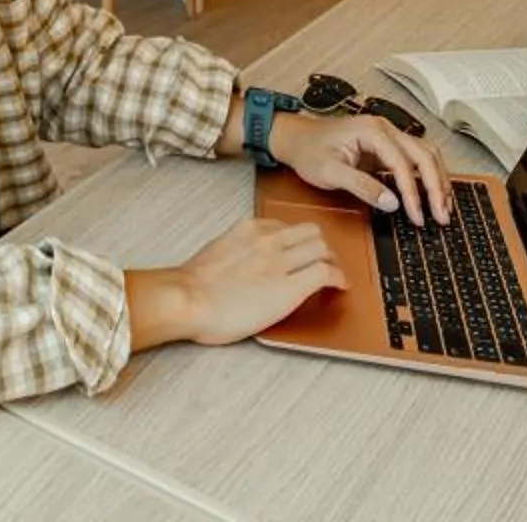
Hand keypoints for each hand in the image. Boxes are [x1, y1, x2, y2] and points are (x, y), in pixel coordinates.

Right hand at [127, 217, 343, 349]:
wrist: (187, 300)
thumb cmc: (192, 286)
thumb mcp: (217, 253)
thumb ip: (237, 250)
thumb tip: (246, 263)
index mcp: (249, 229)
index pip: (287, 226)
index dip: (300, 239)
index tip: (302, 249)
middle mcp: (269, 240)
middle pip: (312, 232)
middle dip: (322, 247)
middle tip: (325, 262)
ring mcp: (281, 262)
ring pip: (323, 249)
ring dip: (333, 261)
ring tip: (334, 274)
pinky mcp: (291, 287)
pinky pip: (325, 273)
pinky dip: (337, 278)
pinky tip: (339, 287)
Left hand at [265, 110, 453, 223]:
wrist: (295, 137)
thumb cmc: (308, 150)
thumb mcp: (330, 172)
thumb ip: (362, 186)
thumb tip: (392, 202)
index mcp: (373, 131)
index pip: (403, 164)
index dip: (413, 194)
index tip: (417, 217)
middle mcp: (385, 128)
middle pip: (424, 155)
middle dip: (437, 187)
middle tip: (442, 215)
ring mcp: (388, 135)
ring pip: (426, 154)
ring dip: (438, 180)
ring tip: (444, 207)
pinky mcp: (388, 145)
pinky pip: (417, 158)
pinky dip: (429, 175)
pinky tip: (433, 194)